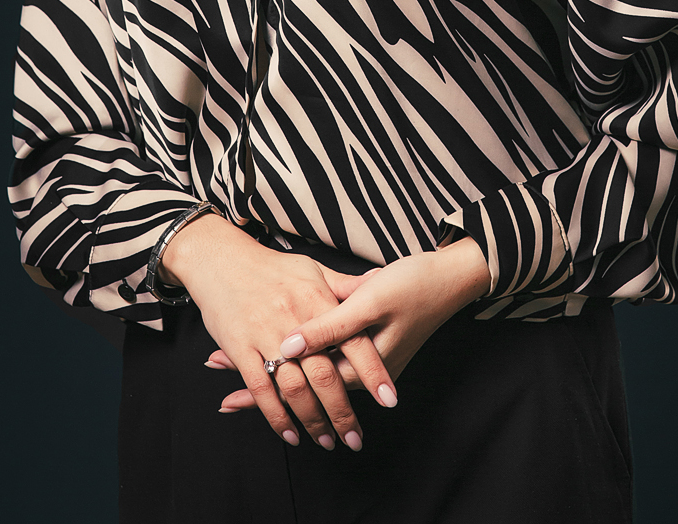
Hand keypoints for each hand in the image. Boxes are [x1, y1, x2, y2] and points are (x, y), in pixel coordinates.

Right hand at [160, 215, 397, 450]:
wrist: (221, 259)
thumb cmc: (271, 266)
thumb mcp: (312, 269)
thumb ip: (344, 285)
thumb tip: (379, 278)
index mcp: (316, 299)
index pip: (353, 339)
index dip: (372, 370)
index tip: (389, 398)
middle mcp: (294, 320)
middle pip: (324, 373)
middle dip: (342, 411)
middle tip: (355, 438)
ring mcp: (265, 335)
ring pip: (294, 387)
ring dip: (312, 420)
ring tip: (326, 441)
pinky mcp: (239, 348)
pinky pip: (261, 389)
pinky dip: (276, 416)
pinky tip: (290, 433)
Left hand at [213, 236, 490, 411]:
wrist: (452, 277)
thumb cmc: (414, 285)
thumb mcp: (369, 301)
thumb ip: (328, 327)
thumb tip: (287, 347)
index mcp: (358, 363)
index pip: (301, 386)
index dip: (264, 387)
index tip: (229, 392)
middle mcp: (361, 371)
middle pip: (303, 389)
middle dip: (264, 394)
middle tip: (225, 400)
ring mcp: (366, 362)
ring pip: (311, 378)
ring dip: (277, 380)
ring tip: (238, 385)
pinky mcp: (369, 348)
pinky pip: (327, 362)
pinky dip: (299, 362)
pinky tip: (280, 357)